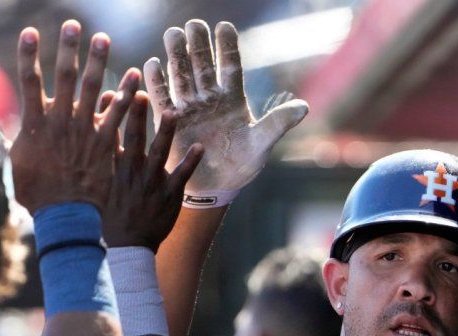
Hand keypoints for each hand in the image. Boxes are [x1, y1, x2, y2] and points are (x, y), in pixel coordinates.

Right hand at [9, 20, 139, 213]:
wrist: (65, 214)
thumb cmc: (37, 192)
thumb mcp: (13, 160)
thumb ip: (3, 132)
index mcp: (34, 123)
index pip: (28, 81)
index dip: (28, 55)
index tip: (31, 32)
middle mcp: (60, 122)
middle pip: (64, 77)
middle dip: (68, 49)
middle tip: (74, 25)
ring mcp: (84, 131)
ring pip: (93, 89)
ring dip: (98, 62)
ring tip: (103, 39)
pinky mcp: (106, 144)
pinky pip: (118, 114)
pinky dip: (125, 95)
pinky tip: (134, 77)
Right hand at [101, 91, 203, 250]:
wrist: (128, 245)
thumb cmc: (113, 213)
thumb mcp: (103, 184)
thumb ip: (106, 157)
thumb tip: (104, 131)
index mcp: (113, 169)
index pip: (109, 135)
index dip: (112, 113)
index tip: (116, 91)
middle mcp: (131, 173)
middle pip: (132, 138)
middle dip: (136, 115)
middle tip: (140, 92)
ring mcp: (151, 184)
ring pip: (158, 153)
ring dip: (165, 132)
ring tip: (173, 112)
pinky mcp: (170, 195)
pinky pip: (182, 175)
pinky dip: (191, 161)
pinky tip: (200, 146)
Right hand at [143, 20, 308, 206]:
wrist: (217, 188)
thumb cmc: (241, 164)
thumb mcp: (262, 144)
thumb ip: (278, 123)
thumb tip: (304, 107)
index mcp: (233, 99)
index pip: (230, 66)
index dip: (227, 47)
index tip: (224, 26)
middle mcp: (210, 98)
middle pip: (203, 65)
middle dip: (198, 44)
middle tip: (194, 25)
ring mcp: (190, 107)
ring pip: (181, 75)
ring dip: (176, 56)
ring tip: (173, 34)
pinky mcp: (172, 121)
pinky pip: (164, 98)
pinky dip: (158, 82)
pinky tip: (153, 63)